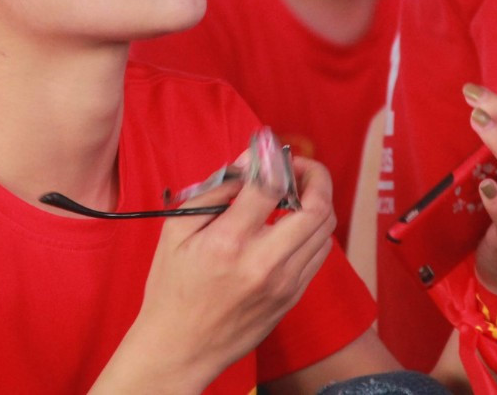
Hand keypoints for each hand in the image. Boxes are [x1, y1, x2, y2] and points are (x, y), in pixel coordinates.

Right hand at [122, 156, 337, 388]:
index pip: (270, 186)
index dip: (275, 159)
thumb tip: (247, 165)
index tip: (270, 149)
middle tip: (299, 166)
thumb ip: (214, 193)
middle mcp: (264, 263)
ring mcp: (284, 283)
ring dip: (318, 200)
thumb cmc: (172, 288)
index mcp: (229, 242)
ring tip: (298, 190)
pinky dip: (313, 229)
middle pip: (315, 207)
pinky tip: (294, 222)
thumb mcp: (176, 231)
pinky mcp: (292, 297)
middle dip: (315, 175)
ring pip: (325, 230)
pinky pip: (319, 254)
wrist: (180, 348)